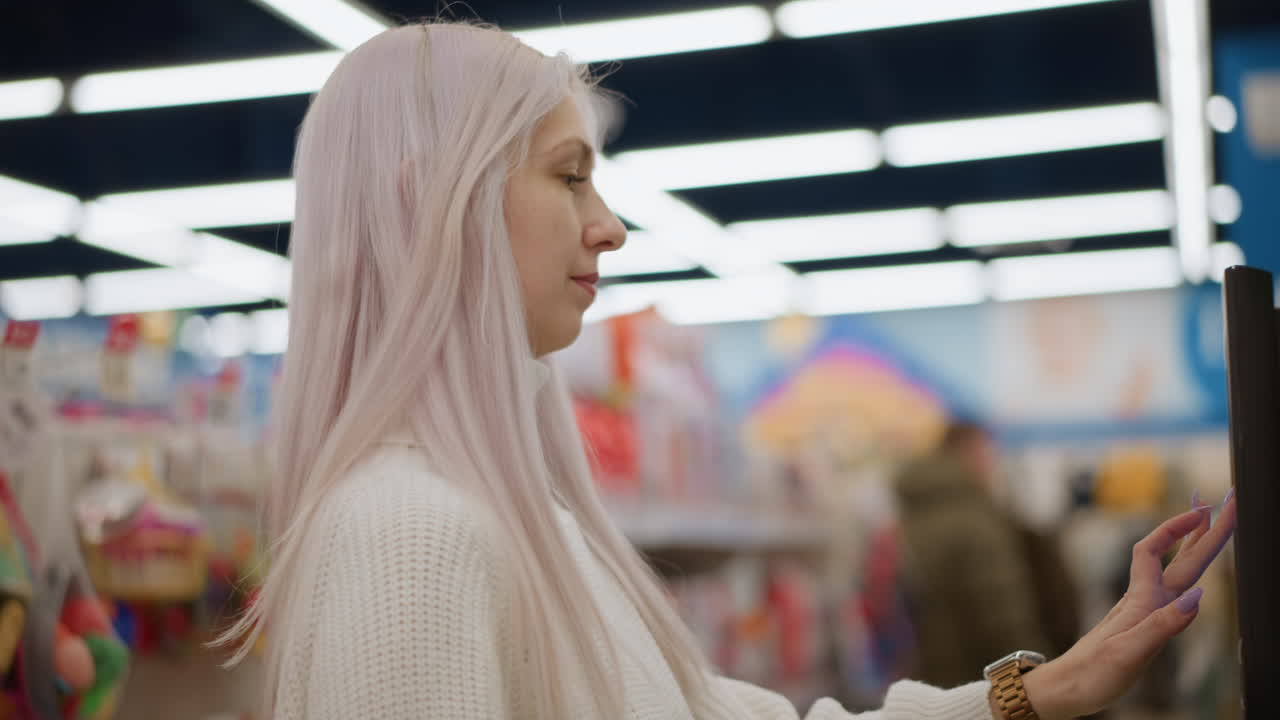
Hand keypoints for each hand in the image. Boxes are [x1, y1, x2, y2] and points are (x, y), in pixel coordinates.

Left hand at [1022, 491, 1236, 719]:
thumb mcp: (1128, 653)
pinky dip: (1185, 575)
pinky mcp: (1141, 626)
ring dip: (1193, 546)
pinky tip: (1189, 577)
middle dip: (1202, 530)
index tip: (1206, 508)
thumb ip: (1162, 626)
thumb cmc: (1091, 675)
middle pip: (1175, 558)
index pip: (1156, 550)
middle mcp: (1142, 602)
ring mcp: (1141, 613)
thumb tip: (1198, 597)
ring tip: (1209, 525)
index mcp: (1139, 603)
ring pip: (1173, 571)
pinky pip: (1169, 592)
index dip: (1178, 526)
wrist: (1064, 691)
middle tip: (1227, 504)